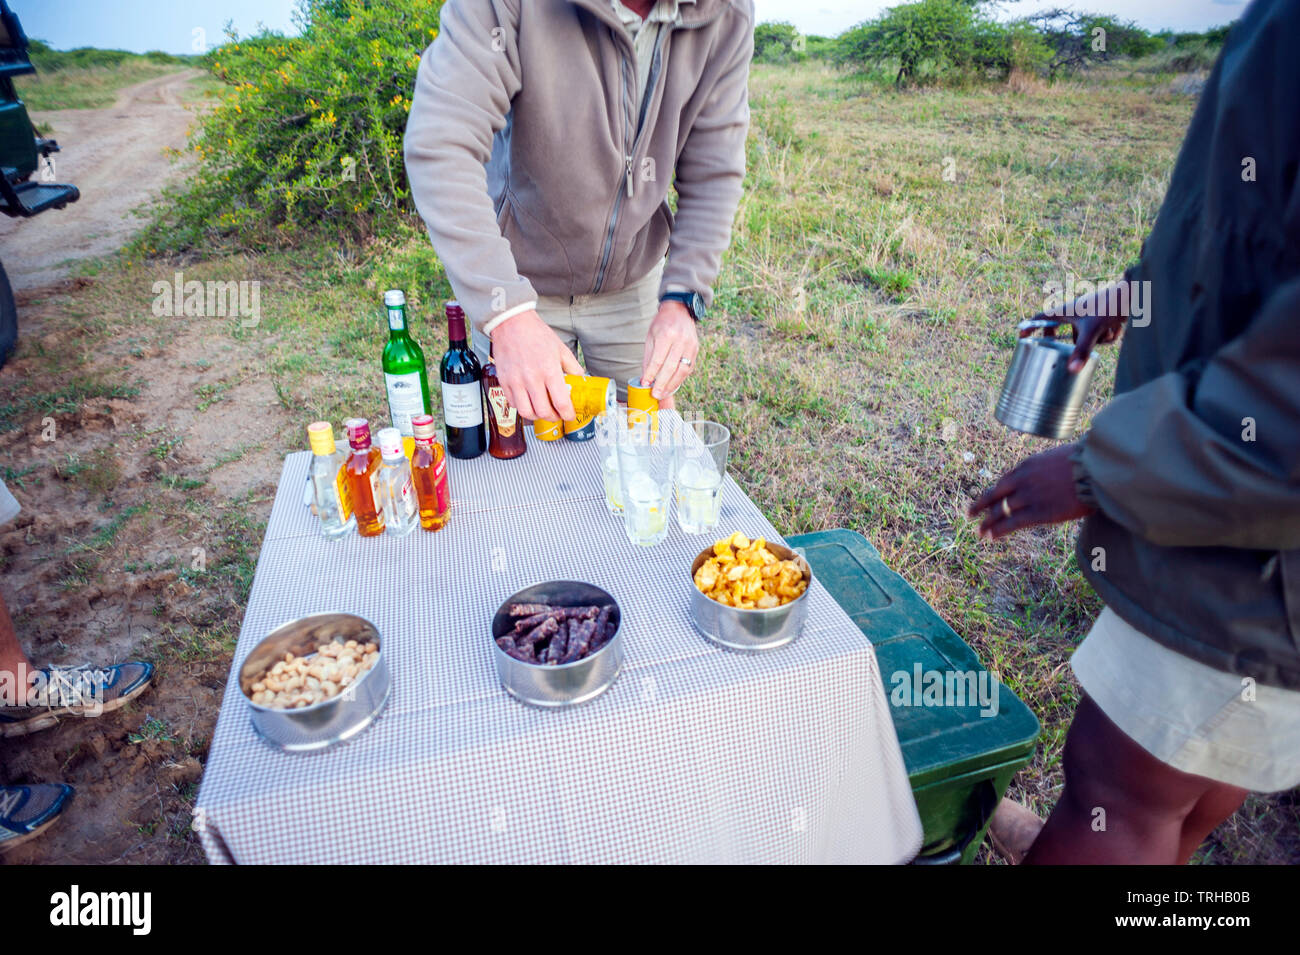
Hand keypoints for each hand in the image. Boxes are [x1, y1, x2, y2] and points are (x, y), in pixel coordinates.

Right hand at [489, 310, 583, 420]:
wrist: (512, 323)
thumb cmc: (536, 334)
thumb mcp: (561, 349)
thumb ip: (573, 368)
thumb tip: (581, 381)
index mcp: (549, 370)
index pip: (561, 403)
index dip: (568, 414)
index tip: (570, 415)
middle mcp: (531, 378)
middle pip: (544, 412)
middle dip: (554, 418)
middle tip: (557, 415)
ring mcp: (516, 381)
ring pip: (526, 412)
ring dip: (537, 416)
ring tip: (542, 411)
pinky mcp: (504, 381)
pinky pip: (513, 404)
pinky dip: (522, 407)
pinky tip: (529, 401)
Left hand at [641, 300, 699, 406]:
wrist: (679, 311)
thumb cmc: (662, 324)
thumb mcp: (651, 337)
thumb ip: (648, 357)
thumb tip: (645, 378)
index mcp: (667, 335)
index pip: (658, 360)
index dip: (651, 374)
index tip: (645, 384)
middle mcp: (681, 340)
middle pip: (671, 367)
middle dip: (662, 384)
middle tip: (655, 395)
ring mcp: (691, 345)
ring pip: (682, 370)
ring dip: (673, 384)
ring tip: (664, 393)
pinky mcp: (696, 349)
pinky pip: (689, 368)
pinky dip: (680, 378)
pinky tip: (672, 384)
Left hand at [967, 444, 1094, 539]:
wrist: (1095, 470)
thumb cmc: (1085, 462)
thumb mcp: (1058, 458)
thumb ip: (1046, 469)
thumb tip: (1049, 476)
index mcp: (1027, 466)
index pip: (1005, 481)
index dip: (995, 492)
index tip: (988, 498)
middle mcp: (1022, 480)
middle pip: (995, 495)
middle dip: (981, 505)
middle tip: (970, 513)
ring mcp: (1029, 497)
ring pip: (1000, 511)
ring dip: (988, 522)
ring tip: (979, 531)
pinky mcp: (1039, 513)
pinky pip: (1012, 523)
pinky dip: (999, 530)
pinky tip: (989, 536)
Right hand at [1027, 283, 1127, 373]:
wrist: (1134, 293)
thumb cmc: (1108, 306)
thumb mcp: (1093, 330)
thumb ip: (1082, 351)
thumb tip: (1072, 370)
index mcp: (1066, 310)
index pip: (1041, 318)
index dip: (1030, 327)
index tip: (1022, 336)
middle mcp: (1076, 313)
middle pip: (1063, 332)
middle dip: (1073, 343)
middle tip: (1067, 353)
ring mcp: (1089, 316)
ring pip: (1086, 336)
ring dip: (1098, 339)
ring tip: (1109, 331)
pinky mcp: (1101, 319)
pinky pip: (1099, 335)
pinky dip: (1108, 335)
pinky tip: (1118, 328)